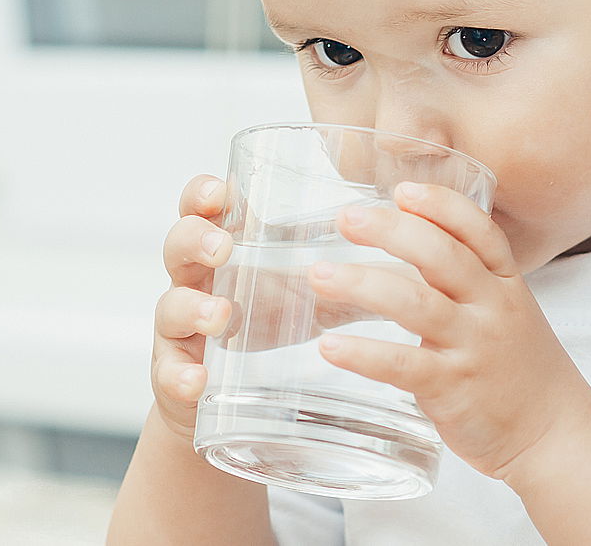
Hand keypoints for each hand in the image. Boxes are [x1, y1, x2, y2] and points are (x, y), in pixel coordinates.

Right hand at [154, 175, 382, 439]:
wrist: (233, 402)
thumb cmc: (273, 325)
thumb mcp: (309, 291)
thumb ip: (348, 266)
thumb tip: (422, 245)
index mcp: (227, 246)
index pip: (203, 205)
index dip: (204, 193)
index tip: (224, 190)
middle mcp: (197, 280)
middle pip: (178, 244)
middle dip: (196, 239)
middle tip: (223, 246)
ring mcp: (181, 329)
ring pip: (170, 307)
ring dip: (192, 307)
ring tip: (220, 316)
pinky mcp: (178, 375)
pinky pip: (168, 373)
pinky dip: (181, 375)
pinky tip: (198, 380)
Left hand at [308, 182, 590, 479]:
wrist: (555, 435)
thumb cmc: (520, 370)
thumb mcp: (507, 311)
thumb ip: (464, 280)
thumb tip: (405, 244)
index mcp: (505, 283)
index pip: (478, 230)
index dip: (440, 205)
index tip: (401, 190)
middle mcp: (492, 308)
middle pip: (441, 255)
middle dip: (391, 230)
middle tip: (346, 219)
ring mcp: (472, 348)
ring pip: (415, 303)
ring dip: (361, 285)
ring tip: (319, 275)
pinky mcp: (452, 389)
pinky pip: (402, 365)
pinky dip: (363, 354)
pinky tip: (330, 346)